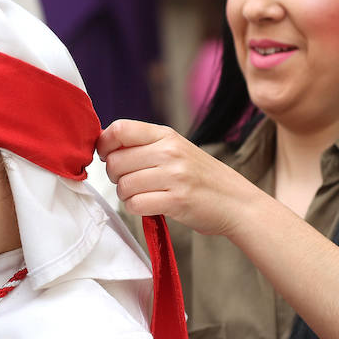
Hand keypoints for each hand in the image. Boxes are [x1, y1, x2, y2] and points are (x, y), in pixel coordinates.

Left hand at [97, 119, 257, 237]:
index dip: (104, 144)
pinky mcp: (177, 201)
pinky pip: (136, 204)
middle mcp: (170, 152)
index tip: (107, 157)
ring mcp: (174, 176)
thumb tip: (103, 144)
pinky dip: (136, 208)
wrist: (236, 201)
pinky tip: (149, 206)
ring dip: (126, 195)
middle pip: (115, 161)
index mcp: (167, 135)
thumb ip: (145, 145)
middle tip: (129, 182)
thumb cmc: (201, 177)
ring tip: (143, 195)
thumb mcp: (177, 150)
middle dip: (115, 176)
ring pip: (123, 185)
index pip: (120, 129)